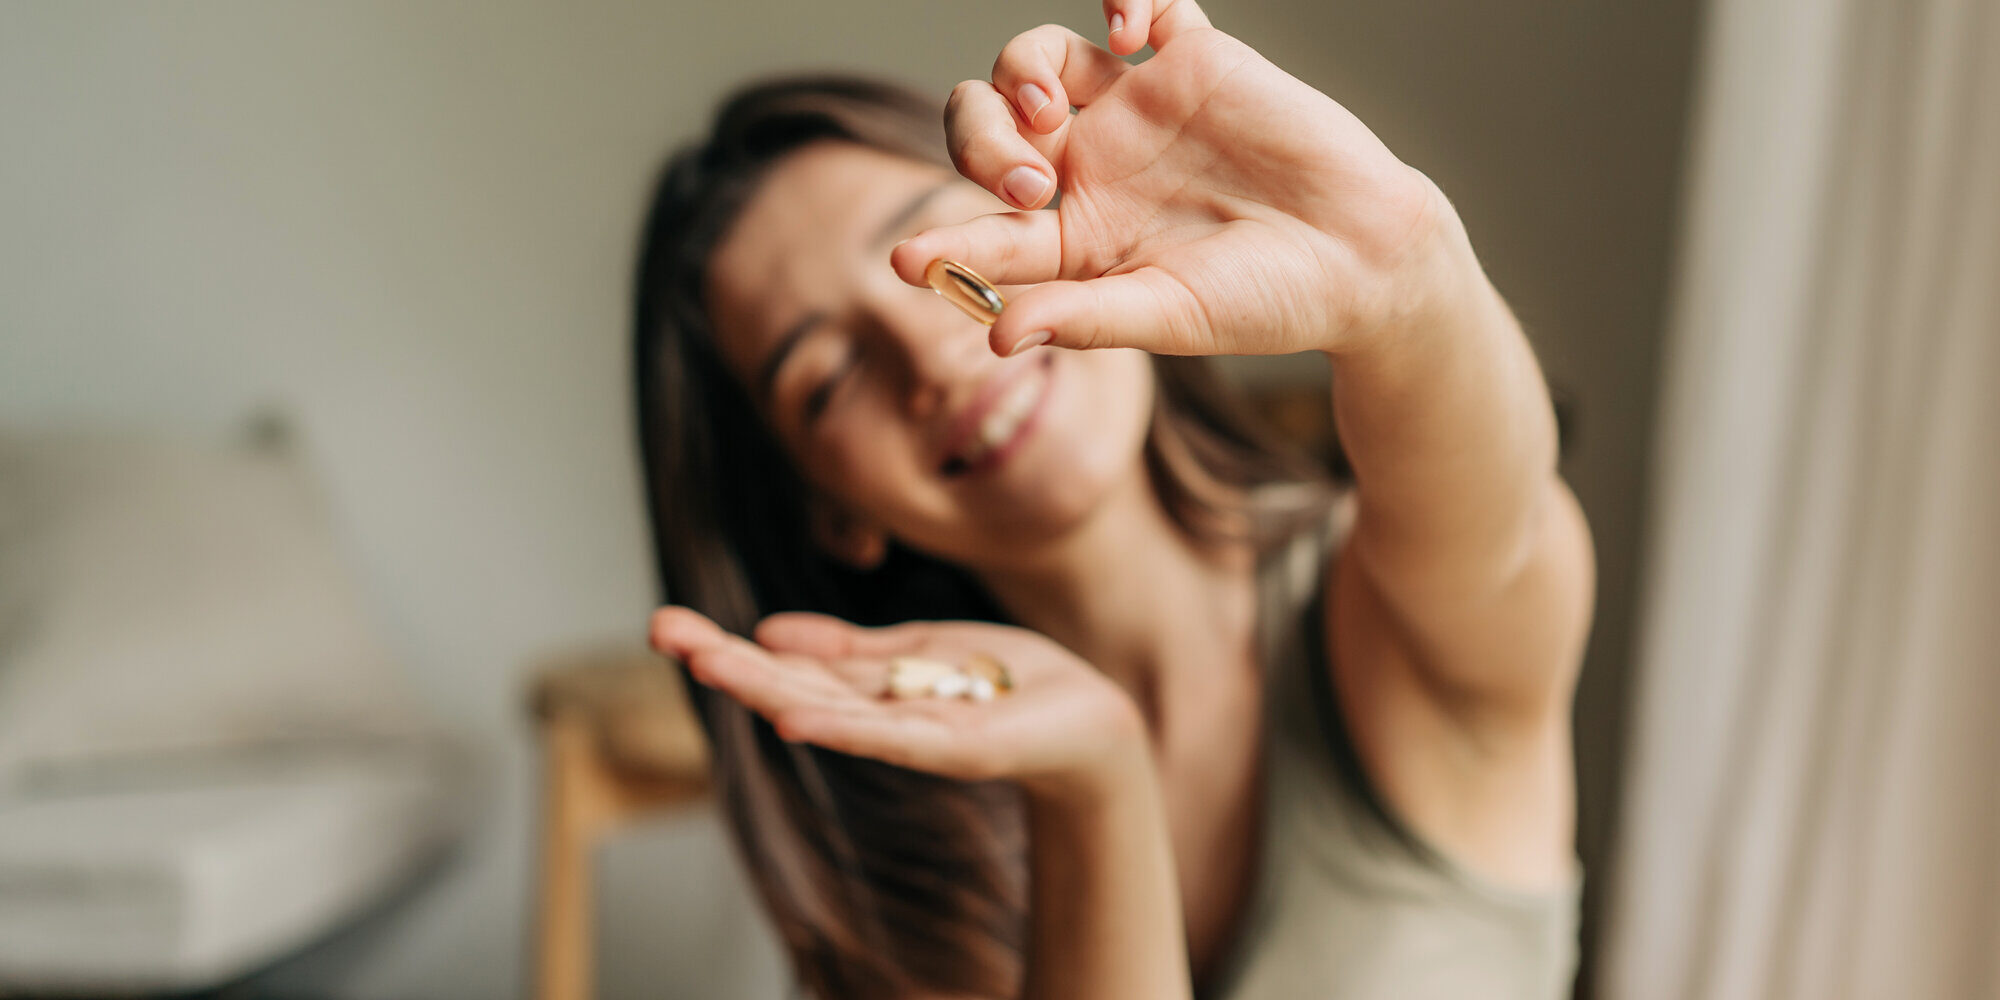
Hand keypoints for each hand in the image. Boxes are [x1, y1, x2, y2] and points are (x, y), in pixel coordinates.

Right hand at [649, 606, 1150, 803]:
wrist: (1090, 719)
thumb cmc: (1008, 683)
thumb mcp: (920, 649)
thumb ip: (850, 647)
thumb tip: (770, 631)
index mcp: (868, 687)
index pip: (785, 663)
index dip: (727, 644)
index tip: (667, 624)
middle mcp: (877, 714)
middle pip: (789, 683)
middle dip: (724, 659)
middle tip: (659, 631)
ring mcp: (911, 733)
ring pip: (825, 707)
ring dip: (762, 686)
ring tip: (705, 662)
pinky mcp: (955, 746)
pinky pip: (888, 735)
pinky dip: (839, 725)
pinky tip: (791, 714)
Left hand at [889, 0, 1471, 358]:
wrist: (1364, 259)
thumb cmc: (1267, 301)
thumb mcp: (1169, 316)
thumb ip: (1083, 318)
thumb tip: (995, 338)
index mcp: (1075, 238)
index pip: (988, 232)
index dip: (943, 244)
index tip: (903, 261)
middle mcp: (1091, 167)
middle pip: (989, 126)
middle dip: (980, 143)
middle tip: (1028, 182)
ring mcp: (1137, 110)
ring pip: (1038, 60)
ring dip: (1020, 71)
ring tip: (1051, 109)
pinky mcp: (1192, 62)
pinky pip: (1145, 8)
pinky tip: (1134, 27)